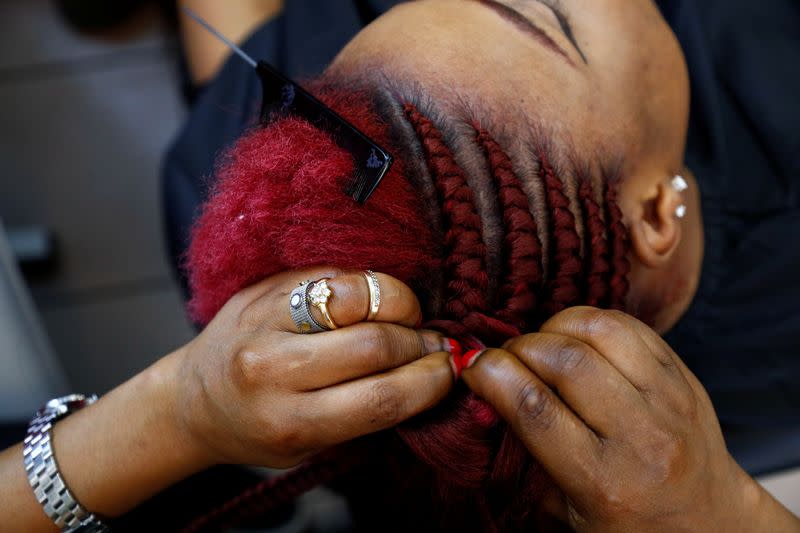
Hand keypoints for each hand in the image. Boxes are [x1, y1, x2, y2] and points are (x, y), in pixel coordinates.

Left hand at [174, 267, 454, 468]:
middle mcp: (271, 369)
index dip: (429, 382)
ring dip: (397, 304)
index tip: (450, 371)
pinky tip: (371, 302)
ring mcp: (264, 321)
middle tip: (434, 345)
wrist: (195, 398)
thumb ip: (367, 413)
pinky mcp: (263, 288)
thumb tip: (434, 373)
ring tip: (405, 318)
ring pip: (354, 296)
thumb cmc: (261, 428)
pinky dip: (365, 286)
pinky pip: (332, 274)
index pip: (379, 399)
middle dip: (421, 343)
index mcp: (288, 422)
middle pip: (374, 344)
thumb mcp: (311, 444)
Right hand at [462, 307, 777, 531]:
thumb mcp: (564, 509)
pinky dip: (589, 321)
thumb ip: (522, 453)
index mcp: (606, 482)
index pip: (536, 409)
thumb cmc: (626, 521)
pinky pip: (628, 324)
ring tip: (541, 346)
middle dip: (520, 348)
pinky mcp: (684, 375)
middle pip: (565, 361)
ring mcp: (670, 402)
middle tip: (507, 359)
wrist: (707, 521)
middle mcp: (644, 438)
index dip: (493, 375)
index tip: (473, 367)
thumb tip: (481, 394)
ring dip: (554, 328)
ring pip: (599, 329)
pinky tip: (575, 340)